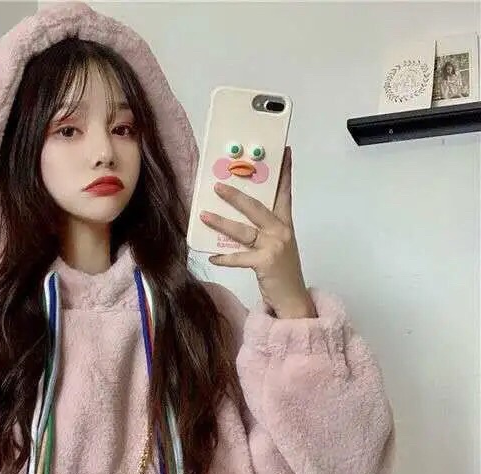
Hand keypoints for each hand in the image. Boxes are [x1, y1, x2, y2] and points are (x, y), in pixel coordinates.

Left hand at [199, 146, 316, 317]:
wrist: (293, 298)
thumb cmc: (281, 272)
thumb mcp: (277, 246)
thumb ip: (263, 230)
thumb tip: (236, 218)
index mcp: (285, 224)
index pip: (284, 194)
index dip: (284, 173)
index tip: (283, 152)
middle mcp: (281, 231)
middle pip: (257, 207)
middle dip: (236, 195)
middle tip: (217, 185)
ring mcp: (273, 246)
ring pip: (243, 230)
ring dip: (221, 222)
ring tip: (203, 215)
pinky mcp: (265, 263)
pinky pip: (239, 257)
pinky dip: (224, 257)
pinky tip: (212, 256)